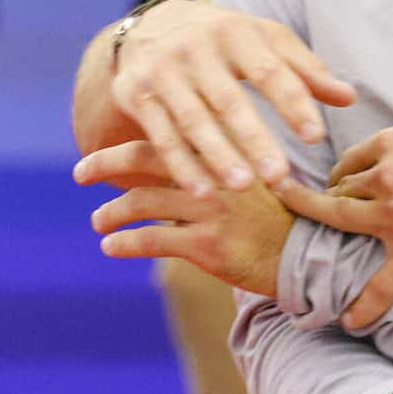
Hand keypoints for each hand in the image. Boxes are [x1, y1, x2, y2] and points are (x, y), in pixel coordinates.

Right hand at [86, 0, 355, 194]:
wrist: (151, 25)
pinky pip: (161, 136)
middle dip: (254, 140)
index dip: (292, 104)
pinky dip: (180, 166)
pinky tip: (203, 192)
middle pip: (228, 100)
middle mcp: (194, 49)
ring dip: (216, 157)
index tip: (315, 137)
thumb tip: (349, 97)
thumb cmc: (226, 40)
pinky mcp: (136, 95)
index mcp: (235, 31)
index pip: (269, 71)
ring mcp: (161, 73)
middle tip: (279, 176)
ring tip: (242, 187)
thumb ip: (306, 71)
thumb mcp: (265, 42)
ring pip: (192, 121)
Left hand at [87, 153, 294, 295]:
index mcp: (224, 155)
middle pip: (144, 159)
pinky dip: (124, 243)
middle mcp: (215, 176)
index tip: (101, 153)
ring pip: (141, 202)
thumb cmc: (282, 218)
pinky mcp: (209, 246)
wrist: (312, 256)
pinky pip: (151, 240)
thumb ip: (218, 166)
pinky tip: (111, 247)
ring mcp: (211, 211)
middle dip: (103, 165)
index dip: (128, 145)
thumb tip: (176, 159)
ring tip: (98, 222)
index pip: (165, 137)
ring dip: (110, 212)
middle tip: (80, 174)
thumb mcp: (254, 179)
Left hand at [275, 126, 392, 329]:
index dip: (339, 182)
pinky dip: (364, 305)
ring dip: (328, 247)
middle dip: (326, 211)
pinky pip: (380, 283)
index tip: (338, 194)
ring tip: (316, 268)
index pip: (346, 165)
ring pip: (344, 228)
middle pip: (337, 196)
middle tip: (320, 229)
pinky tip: (352, 320)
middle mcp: (388, 175)